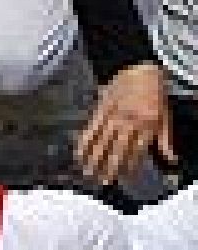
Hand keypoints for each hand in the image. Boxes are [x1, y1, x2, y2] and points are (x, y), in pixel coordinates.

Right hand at [76, 62, 176, 185]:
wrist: (140, 68)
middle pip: (116, 148)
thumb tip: (171, 160)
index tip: (124, 180)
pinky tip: (79, 150)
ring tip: (87, 172)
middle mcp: (127, 121)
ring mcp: (112, 114)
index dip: (130, 167)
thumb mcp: (166, 116)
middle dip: (109, 167)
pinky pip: (91, 126)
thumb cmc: (156, 93)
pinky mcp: (101, 108)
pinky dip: (84, 140)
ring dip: (94, 157)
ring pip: (101, 140)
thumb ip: (166, 139)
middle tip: (102, 181)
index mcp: (145, 125)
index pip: (136, 151)